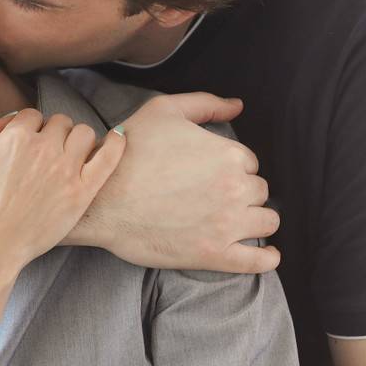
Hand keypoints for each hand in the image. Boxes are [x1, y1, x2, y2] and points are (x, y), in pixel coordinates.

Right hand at [0, 109, 125, 272]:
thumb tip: (14, 116)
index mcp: (15, 137)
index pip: (33, 115)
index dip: (31, 129)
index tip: (32, 145)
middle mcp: (43, 148)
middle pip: (60, 122)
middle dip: (55, 134)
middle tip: (49, 155)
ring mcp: (66, 169)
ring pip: (84, 133)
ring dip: (78, 140)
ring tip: (72, 156)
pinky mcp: (82, 190)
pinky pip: (108, 157)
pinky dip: (116, 143)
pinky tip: (118, 137)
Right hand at [79, 93, 280, 273]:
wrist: (99, 199)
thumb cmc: (127, 153)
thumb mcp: (162, 112)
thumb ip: (204, 104)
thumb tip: (237, 106)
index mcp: (228, 154)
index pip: (248, 162)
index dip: (228, 166)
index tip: (208, 173)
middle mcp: (235, 188)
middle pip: (258, 190)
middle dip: (241, 191)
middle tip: (212, 195)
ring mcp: (228, 224)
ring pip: (266, 221)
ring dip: (254, 219)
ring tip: (234, 220)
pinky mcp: (215, 255)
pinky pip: (258, 261)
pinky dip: (266, 258)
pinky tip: (266, 254)